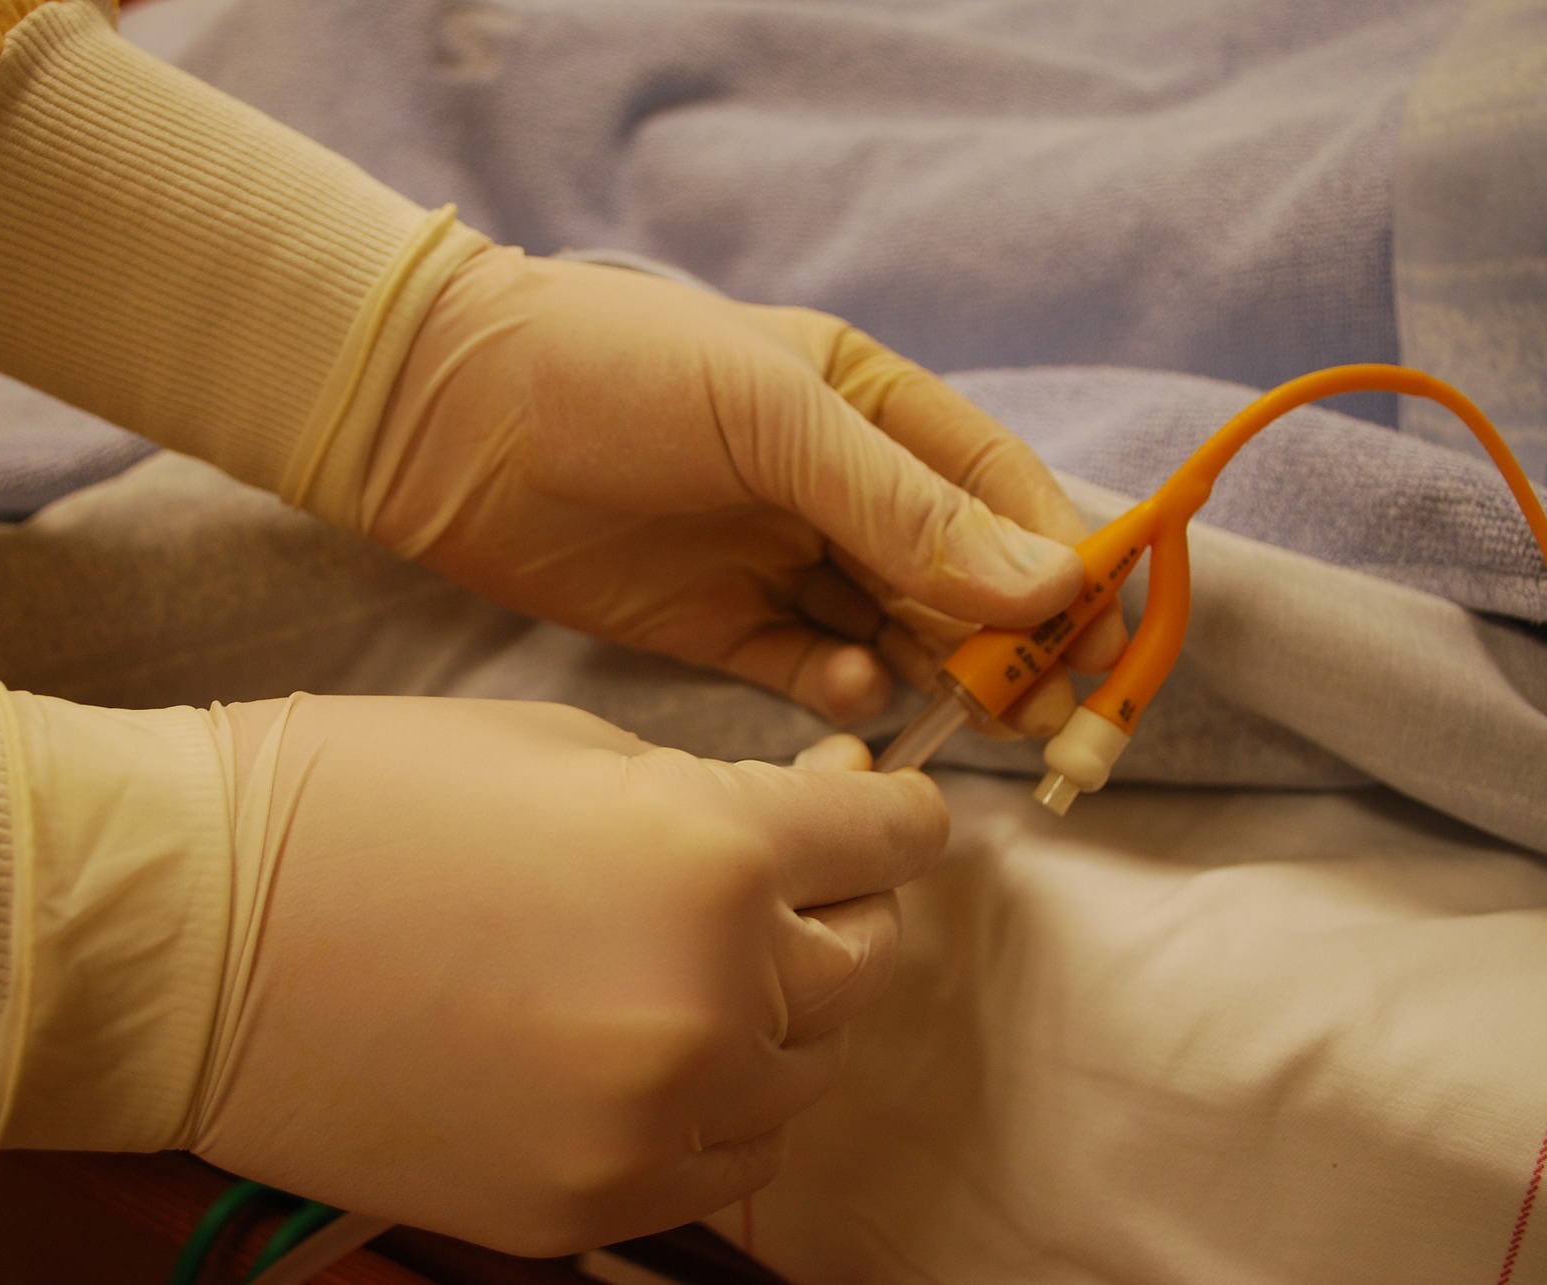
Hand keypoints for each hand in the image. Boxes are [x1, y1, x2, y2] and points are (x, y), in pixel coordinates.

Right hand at [190, 700, 944, 1254]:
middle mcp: (712, 1000)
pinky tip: (648, 1045)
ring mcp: (652, 1122)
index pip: (886, 838)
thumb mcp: (565, 750)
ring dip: (780, 1015)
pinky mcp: (587, 1205)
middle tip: (796, 877)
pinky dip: (713, 1104)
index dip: (896, 812)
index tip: (886, 807)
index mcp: (712, 853)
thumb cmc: (358, 797)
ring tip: (704, 964)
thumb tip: (790, 843)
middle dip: (843, 909)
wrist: (189, 930)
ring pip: (801, 1078)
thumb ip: (708, 806)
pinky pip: (717, 1162)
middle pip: (863, 966)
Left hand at [367, 248, 1125, 732]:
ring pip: (895, 634)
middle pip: (958, 574)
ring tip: (977, 723)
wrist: (439, 418)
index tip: (1107, 630)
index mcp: (865, 406)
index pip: (997, 485)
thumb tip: (1046, 583)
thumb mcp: (770, 418)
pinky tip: (850, 698)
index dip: (1063, 555)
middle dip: (1012, 640)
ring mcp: (777, 560)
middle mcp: (833, 486)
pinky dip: (843, 694)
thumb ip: (902, 505)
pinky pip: (811, 671)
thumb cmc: (610, 375)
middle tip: (1053, 713)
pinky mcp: (717, 627)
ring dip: (940, 678)